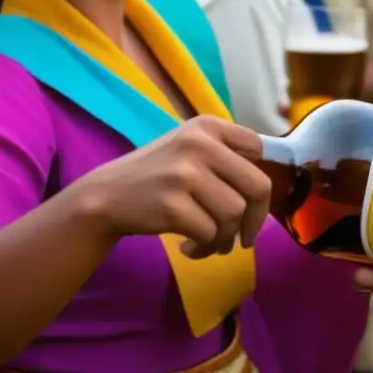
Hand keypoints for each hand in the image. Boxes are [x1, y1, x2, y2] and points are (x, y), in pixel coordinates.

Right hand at [73, 116, 271, 258]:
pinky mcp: (173, 205)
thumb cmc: (157, 176)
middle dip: (256, 220)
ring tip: (209, 243)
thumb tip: (267, 190)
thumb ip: (227, 156)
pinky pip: (210, 233)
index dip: (258, 182)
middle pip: (258, 187)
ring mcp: (185, 173)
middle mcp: (199, 144)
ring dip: (225, 238)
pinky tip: (190, 246)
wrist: (104, 197)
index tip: (249, 202)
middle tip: (245, 238)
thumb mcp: (190, 149)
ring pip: (234, 214)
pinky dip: (206, 247)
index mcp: (208, 126)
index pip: (258, 149)